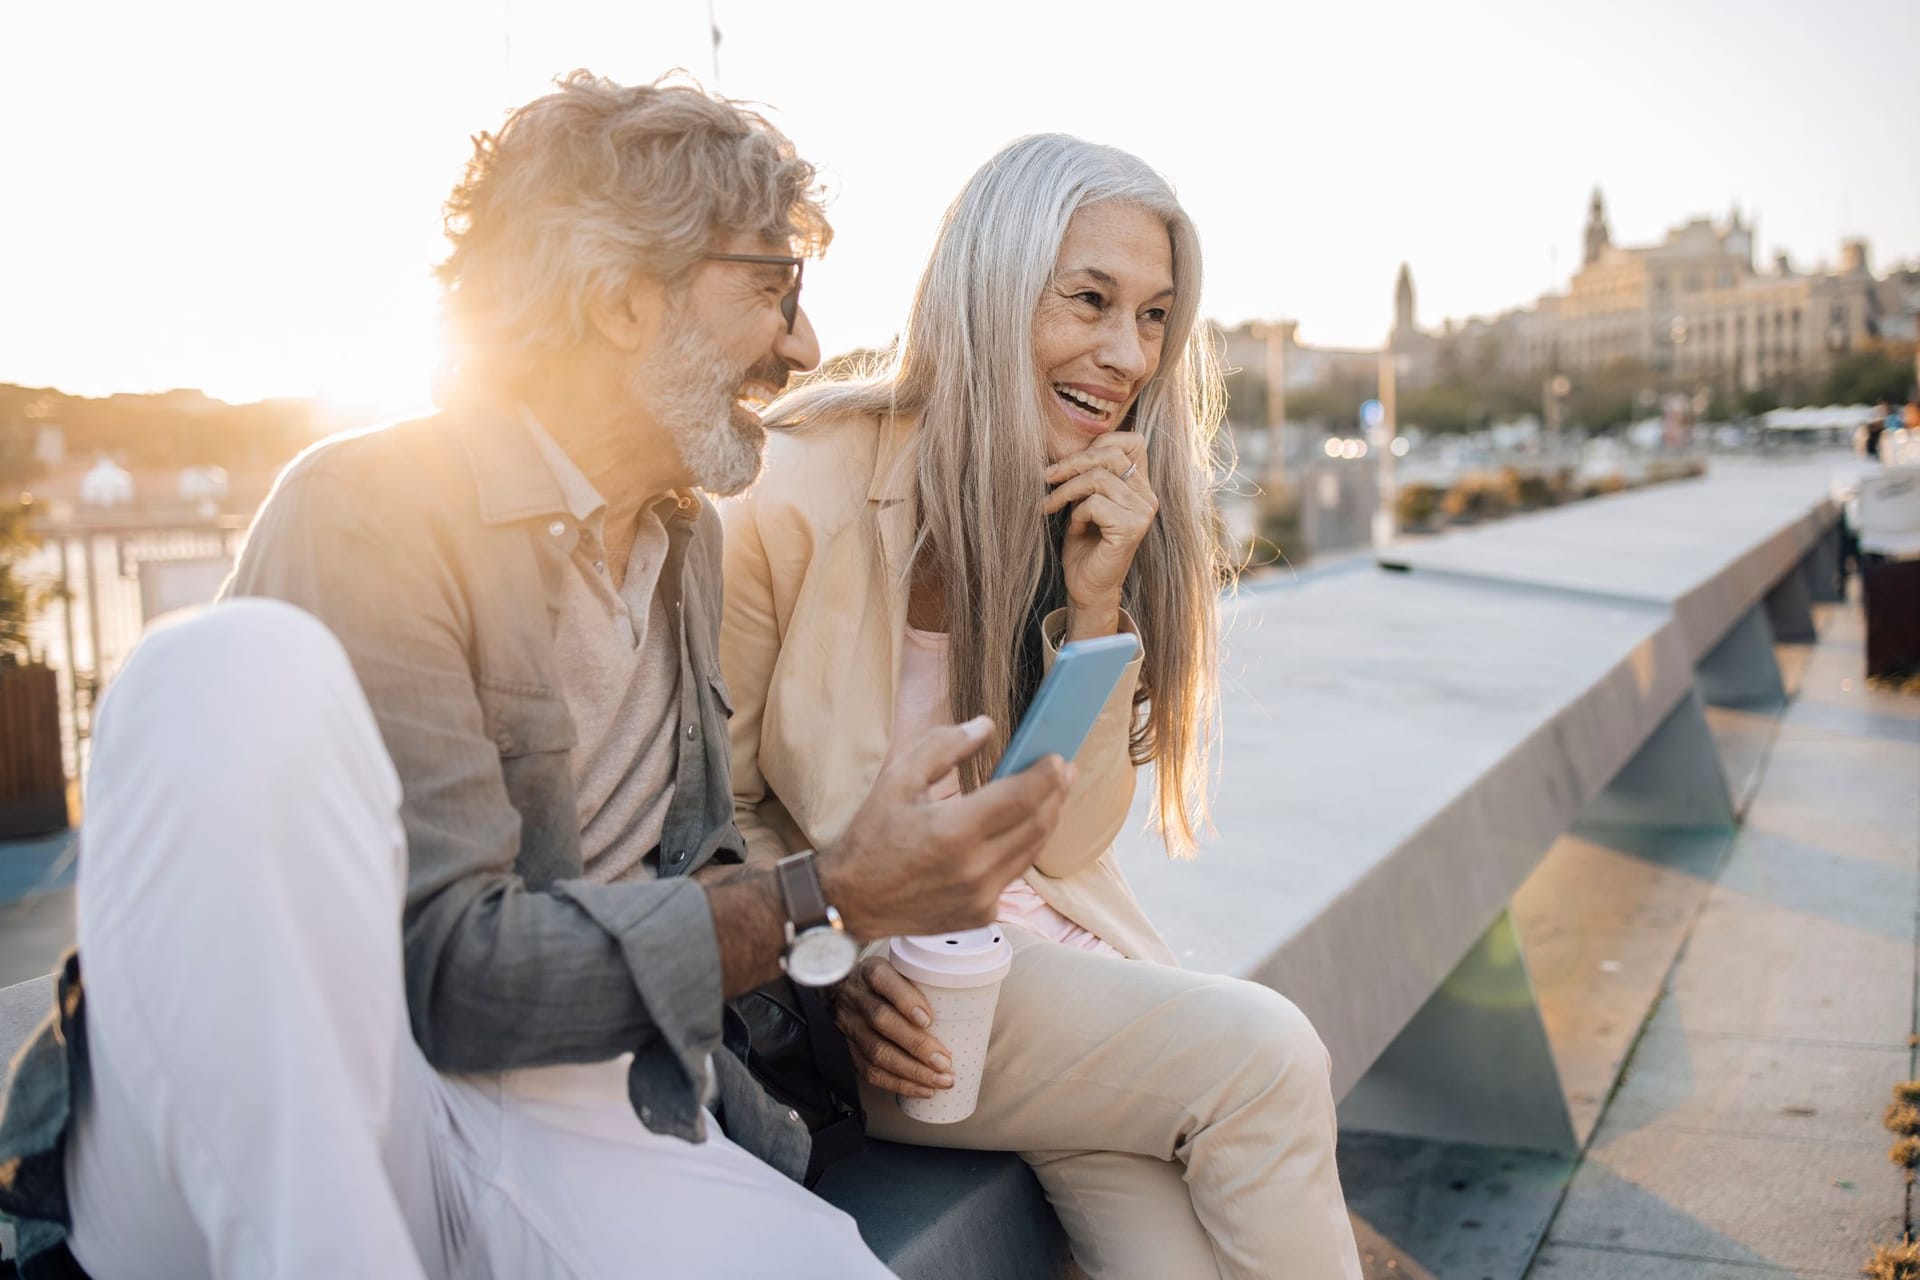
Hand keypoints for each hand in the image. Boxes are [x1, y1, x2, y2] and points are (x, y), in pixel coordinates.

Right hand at [818, 715, 1073, 939]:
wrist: (851, 903)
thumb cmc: (872, 836)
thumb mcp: (898, 780)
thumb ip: (943, 747)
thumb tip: (985, 726)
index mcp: (954, 832)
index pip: (1021, 798)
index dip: (1047, 776)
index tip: (1059, 757)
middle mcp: (975, 868)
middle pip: (1037, 824)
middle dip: (1056, 793)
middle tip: (1064, 770)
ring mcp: (982, 897)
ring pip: (1032, 851)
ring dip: (1047, 819)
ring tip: (1052, 794)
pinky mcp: (982, 914)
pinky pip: (1015, 874)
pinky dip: (1023, 847)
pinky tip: (1023, 828)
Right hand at [835, 956, 954, 1097]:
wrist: (847, 993)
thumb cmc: (889, 984)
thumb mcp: (902, 971)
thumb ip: (926, 982)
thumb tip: (973, 998)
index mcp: (871, 971)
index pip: (882, 979)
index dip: (904, 1000)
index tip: (928, 1019)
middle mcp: (857, 998)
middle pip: (881, 1020)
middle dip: (916, 1044)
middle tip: (944, 1061)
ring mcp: (850, 1025)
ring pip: (876, 1051)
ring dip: (912, 1071)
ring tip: (940, 1080)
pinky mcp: (849, 1050)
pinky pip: (871, 1072)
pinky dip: (899, 1084)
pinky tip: (923, 1089)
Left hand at [1043, 433, 1155, 637]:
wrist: (1087, 586)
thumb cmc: (1083, 544)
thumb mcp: (1083, 500)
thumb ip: (1087, 474)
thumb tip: (1065, 445)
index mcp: (1140, 485)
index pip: (1133, 441)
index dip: (1100, 442)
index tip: (1070, 461)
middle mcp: (1147, 496)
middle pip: (1110, 455)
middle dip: (1072, 462)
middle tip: (1046, 476)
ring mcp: (1143, 512)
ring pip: (1098, 478)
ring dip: (1066, 490)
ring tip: (1051, 504)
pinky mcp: (1132, 528)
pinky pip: (1095, 504)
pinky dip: (1077, 514)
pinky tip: (1074, 529)